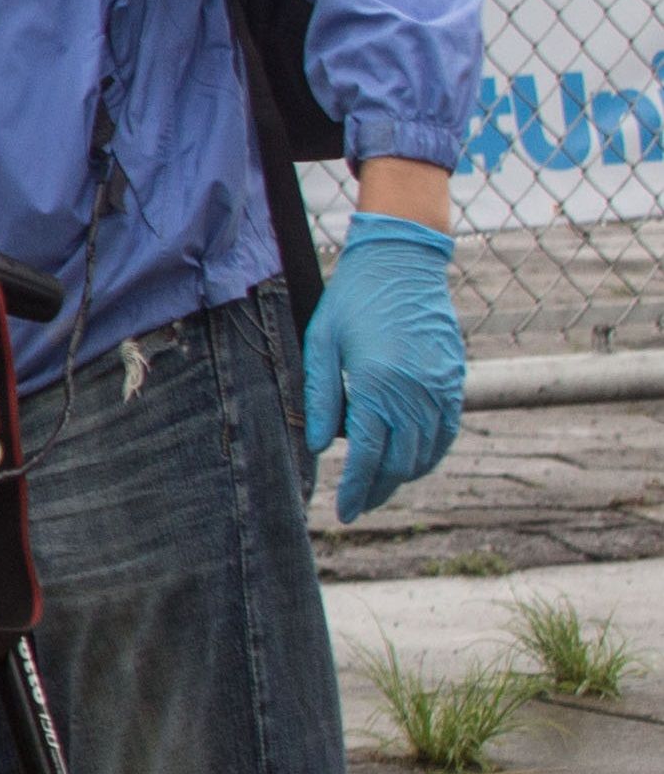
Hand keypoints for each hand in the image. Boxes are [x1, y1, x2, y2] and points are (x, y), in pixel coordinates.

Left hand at [301, 211, 466, 520]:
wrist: (403, 262)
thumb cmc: (354, 300)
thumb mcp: (322, 343)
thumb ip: (321, 397)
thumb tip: (317, 445)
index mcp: (378, 384)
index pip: (369, 455)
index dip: (358, 488)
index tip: (346, 512)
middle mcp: (415, 391)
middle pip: (400, 461)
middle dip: (380, 489)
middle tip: (360, 506)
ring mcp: (441, 386)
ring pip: (427, 450)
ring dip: (405, 474)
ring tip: (381, 486)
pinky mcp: (456, 379)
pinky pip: (448, 430)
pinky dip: (431, 452)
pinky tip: (412, 459)